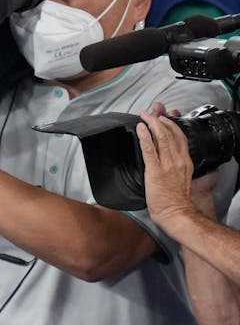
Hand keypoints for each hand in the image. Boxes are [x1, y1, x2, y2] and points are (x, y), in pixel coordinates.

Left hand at [138, 111, 209, 226]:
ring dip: (152, 124)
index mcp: (185, 161)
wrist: (175, 213)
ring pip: (162, 138)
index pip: (180, 136)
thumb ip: (175, 167)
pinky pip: (150, 150)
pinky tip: (140, 129)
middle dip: (160, 119)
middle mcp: (178, 160)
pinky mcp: (155, 171)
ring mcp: (167, 165)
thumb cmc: (174, 200)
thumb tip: (166, 159)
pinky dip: (145, 137)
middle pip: (171, 133)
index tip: (165, 116)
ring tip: (144, 116)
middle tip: (151, 111)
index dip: (172, 124)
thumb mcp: (180, 178)